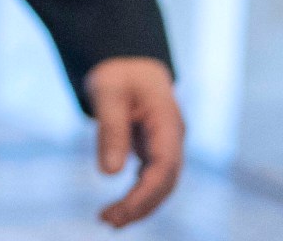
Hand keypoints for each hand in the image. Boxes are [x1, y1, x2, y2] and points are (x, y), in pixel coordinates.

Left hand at [83, 56, 182, 226]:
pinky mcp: (157, 149)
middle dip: (141, 206)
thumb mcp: (108, 92)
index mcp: (167, 121)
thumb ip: (110, 129)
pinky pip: (154, 178)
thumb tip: (109, 173)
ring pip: (162, 184)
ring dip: (141, 205)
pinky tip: (121, 207)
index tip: (120, 211)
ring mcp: (168, 144)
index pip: (164, 167)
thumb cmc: (118, 72)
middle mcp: (174, 137)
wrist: (129, 61)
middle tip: (108, 221)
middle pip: (166, 181)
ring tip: (110, 220)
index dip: (145, 194)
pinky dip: (140, 195)